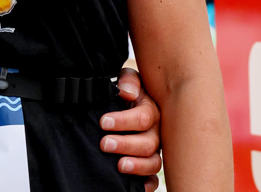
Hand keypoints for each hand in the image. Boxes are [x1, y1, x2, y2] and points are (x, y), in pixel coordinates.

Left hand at [99, 66, 161, 189]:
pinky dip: (147, 184)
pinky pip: (153, 178)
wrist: (128, 100)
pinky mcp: (148, 164)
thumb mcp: (128, 79)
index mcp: (151, 111)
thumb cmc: (128, 90)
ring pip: (153, 162)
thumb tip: (127, 93)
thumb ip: (129, 81)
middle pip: (148, 143)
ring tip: (119, 166)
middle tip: (104, 144)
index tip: (103, 122)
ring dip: (137, 166)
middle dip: (126, 144)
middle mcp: (156, 132)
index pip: (143, 118)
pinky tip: (137, 186)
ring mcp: (154, 150)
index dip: (124, 121)